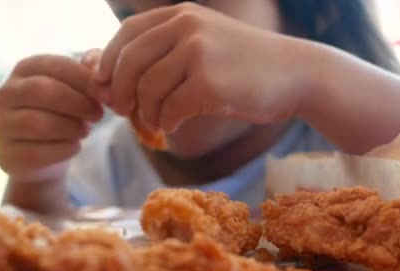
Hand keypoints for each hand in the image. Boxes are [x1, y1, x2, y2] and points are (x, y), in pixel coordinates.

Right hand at [0, 53, 102, 181]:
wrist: (43, 157)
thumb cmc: (63, 114)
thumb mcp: (77, 89)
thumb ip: (88, 71)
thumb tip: (95, 59)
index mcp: (24, 69)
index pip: (54, 65)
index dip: (83, 79)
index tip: (106, 95)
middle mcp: (5, 94)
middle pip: (42, 91)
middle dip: (77, 103)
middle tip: (98, 115)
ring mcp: (0, 125)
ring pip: (38, 123)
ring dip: (71, 127)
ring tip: (85, 130)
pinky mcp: (6, 155)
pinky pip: (37, 152)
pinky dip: (63, 149)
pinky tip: (75, 146)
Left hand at [94, 2, 313, 132]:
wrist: (296, 74)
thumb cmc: (245, 66)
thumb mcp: (203, 44)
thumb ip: (162, 52)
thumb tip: (108, 77)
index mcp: (181, 15)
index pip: (126, 34)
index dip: (107, 61)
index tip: (103, 85)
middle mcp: (186, 27)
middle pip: (129, 63)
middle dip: (120, 93)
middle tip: (125, 113)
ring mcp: (198, 53)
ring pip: (147, 90)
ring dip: (146, 114)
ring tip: (157, 123)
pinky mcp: (209, 83)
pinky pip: (169, 109)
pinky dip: (166, 123)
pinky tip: (175, 126)